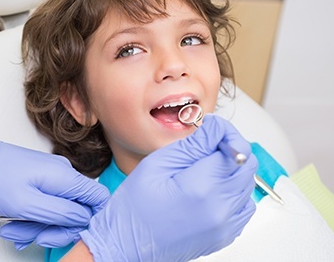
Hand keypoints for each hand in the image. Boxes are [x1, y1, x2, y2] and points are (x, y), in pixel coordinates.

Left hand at [0, 127, 109, 247]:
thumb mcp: (27, 204)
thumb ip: (61, 213)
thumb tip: (84, 219)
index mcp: (64, 176)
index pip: (98, 198)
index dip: (91, 220)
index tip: (70, 233)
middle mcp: (61, 174)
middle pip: (76, 211)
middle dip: (55, 229)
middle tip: (33, 237)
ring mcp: (50, 177)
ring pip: (57, 211)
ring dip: (37, 227)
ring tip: (13, 230)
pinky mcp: (39, 180)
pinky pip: (44, 205)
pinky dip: (31, 218)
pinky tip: (13, 224)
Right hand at [80, 114, 257, 261]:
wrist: (126, 245)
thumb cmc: (134, 208)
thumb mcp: (157, 164)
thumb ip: (192, 145)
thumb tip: (216, 128)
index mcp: (201, 188)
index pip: (236, 149)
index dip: (225, 133)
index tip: (211, 131)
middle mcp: (219, 209)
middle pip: (247, 166)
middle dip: (230, 149)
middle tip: (205, 147)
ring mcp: (224, 226)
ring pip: (247, 185)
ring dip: (231, 171)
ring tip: (202, 170)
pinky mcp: (224, 235)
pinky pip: (243, 206)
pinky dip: (231, 192)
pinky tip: (208, 190)